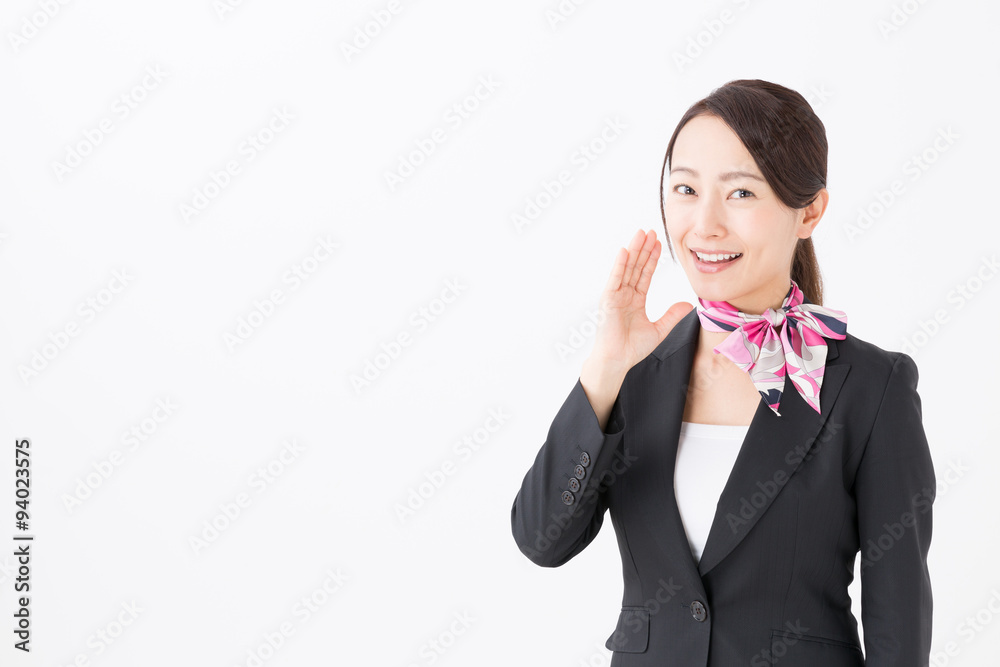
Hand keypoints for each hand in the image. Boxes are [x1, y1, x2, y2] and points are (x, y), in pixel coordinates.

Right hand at [590, 229, 692, 371]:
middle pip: (636, 266)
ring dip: (634, 250)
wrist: (617, 361)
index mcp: (635, 300)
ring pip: (626, 268)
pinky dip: (619, 265)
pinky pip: (615, 279)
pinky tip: (625, 251)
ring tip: (641, 233)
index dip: (652, 258)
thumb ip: (672, 315)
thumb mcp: (659, 329)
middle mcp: (624, 294)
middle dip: (644, 248)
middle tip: (651, 230)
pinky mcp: (608, 300)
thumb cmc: (632, 348)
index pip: (645, 274)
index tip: (659, 243)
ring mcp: (615, 296)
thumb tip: (688, 304)